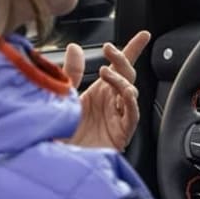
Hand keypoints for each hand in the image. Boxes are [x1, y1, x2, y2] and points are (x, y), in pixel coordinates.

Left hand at [67, 31, 151, 150]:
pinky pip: (132, 113)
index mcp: (99, 93)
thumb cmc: (60, 133)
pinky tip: (122, 93)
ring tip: (105, 73)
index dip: (132, 50)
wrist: (56, 163)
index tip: (143, 35)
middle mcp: (110, 103)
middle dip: (123, 59)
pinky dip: (130, 101)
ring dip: (121, 80)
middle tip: (109, 50)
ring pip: (131, 91)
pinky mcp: (120, 133)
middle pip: (127, 75)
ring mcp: (116, 117)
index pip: (119, 67)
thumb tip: (75, 47)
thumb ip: (70, 72)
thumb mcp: (63, 97)